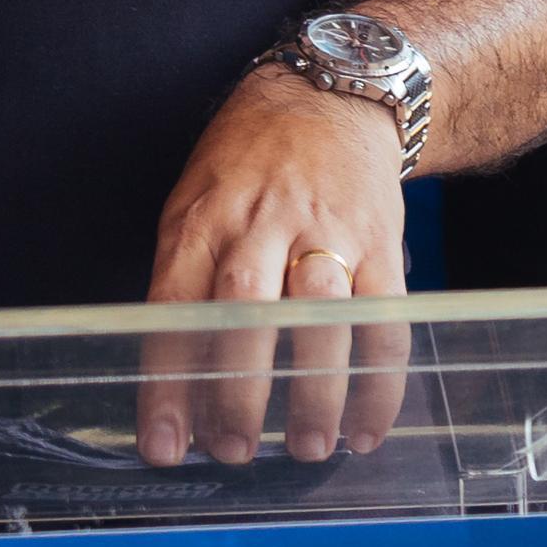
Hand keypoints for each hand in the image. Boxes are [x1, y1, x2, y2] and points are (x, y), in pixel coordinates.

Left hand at [140, 66, 412, 467]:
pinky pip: (385, 318)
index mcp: (204, 218)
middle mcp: (262, 223)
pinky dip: (379, 380)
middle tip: (235, 451)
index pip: (175, 307)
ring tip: (308, 446)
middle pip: (247, 311)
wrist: (332, 96)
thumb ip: (184, 279)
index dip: (167, 380)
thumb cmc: (248, 162)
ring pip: (321, 315)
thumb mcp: (195, 200)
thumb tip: (171, 384)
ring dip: (316, 388)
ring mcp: (327, 231)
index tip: (162, 445)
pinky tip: (367, 427)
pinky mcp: (381, 240)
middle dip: (240, 389)